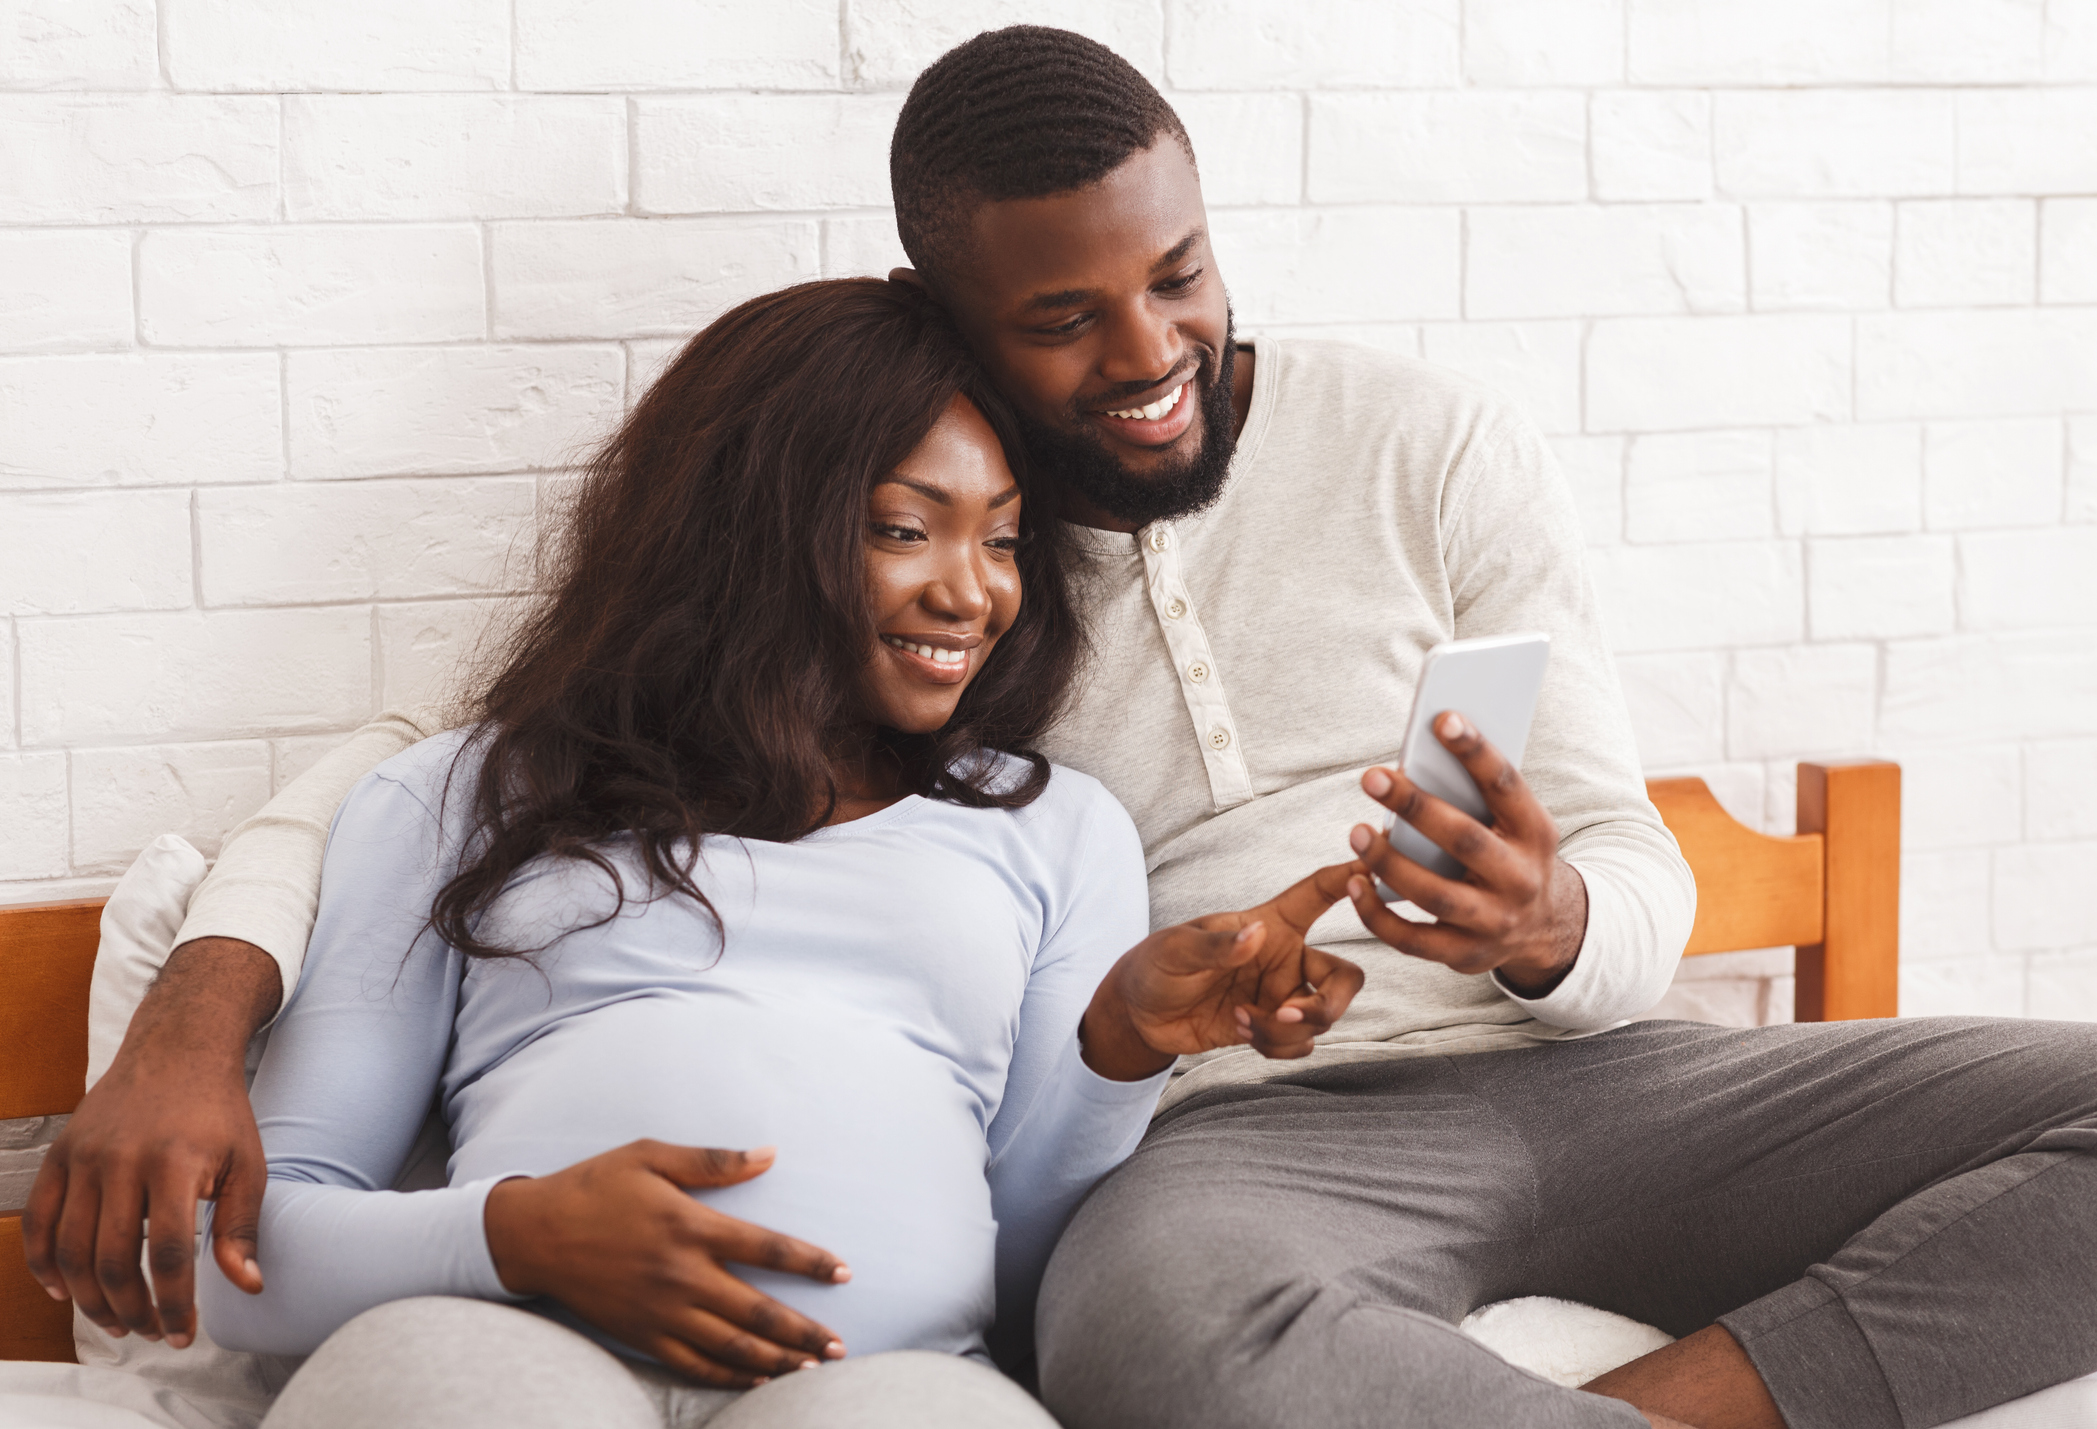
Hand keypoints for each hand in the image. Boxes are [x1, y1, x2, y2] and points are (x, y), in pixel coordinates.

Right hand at [22, 937, 279, 1348]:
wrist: (178, 1050)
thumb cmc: (218, 1111)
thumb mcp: (249, 1162)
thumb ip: (242, 1226)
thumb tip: (247, 1285)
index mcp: (175, 1163)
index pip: (167, 1253)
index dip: (174, 1303)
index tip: (183, 1333)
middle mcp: (122, 1161)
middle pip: (112, 1260)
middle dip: (131, 1309)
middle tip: (150, 1333)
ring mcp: (84, 1157)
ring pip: (71, 1249)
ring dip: (90, 1298)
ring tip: (117, 1321)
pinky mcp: (60, 1154)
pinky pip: (40, 1221)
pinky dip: (44, 1264)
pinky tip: (65, 1292)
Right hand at [483, 1140, 849, 1388]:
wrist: (534, 1234)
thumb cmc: (595, 1186)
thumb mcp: (651, 1156)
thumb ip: (713, 1161)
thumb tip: (769, 1154)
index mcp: (690, 1226)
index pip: (766, 1248)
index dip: (810, 1262)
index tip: (845, 1272)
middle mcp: (681, 1275)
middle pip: (757, 1311)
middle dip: (804, 1331)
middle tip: (841, 1346)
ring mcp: (661, 1311)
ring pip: (731, 1346)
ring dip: (777, 1359)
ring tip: (813, 1368)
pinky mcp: (642, 1335)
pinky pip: (694, 1364)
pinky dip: (730, 1376)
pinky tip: (758, 1379)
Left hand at [1080, 862, 1367, 1078]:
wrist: (1140, 1013)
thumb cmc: (1157, 964)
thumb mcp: (1177, 948)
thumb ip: (1217, 944)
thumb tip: (1256, 935)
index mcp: (1270, 925)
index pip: (1316, 896)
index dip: (1347, 879)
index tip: (1371, 871)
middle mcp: (1285, 961)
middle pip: (1344, 978)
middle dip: (1332, 1003)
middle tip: (1291, 1013)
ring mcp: (1279, 997)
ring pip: (1320, 1020)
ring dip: (1285, 1030)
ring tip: (1242, 1019)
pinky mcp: (1269, 1028)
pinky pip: (1299, 1045)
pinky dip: (1276, 1046)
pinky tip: (1242, 1031)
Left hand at [1346, 711, 1588, 995]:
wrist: (1546, 927)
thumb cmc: (1510, 853)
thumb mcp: (1513, 824)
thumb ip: (1476, 796)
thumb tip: (1420, 755)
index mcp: (1535, 833)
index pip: (1506, 785)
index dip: (1476, 752)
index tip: (1441, 718)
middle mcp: (1520, 879)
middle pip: (1465, 840)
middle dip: (1416, 807)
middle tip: (1373, 777)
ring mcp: (1494, 922)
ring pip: (1435, 894)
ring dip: (1390, 863)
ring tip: (1357, 832)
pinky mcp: (1465, 955)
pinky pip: (1412, 940)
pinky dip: (1377, 914)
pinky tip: (1355, 883)